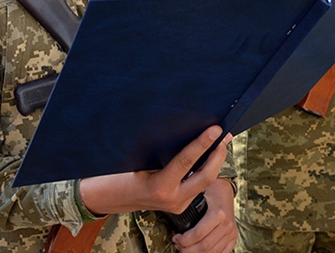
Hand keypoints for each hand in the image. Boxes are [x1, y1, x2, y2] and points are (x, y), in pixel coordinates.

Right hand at [80, 126, 230, 215]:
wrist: (110, 198)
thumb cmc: (118, 174)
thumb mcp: (136, 160)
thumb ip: (160, 153)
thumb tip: (182, 131)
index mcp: (159, 186)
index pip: (186, 162)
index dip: (202, 143)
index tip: (215, 129)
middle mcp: (171, 198)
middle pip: (205, 177)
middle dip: (218, 155)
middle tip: (224, 135)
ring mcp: (177, 204)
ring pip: (204, 183)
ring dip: (215, 162)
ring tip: (221, 142)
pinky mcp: (180, 205)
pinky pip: (197, 186)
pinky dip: (205, 169)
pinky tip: (209, 156)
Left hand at [173, 178, 236, 252]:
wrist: (225, 188)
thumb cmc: (210, 189)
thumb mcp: (198, 193)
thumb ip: (187, 206)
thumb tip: (172, 219)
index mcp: (218, 214)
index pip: (198, 234)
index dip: (183, 240)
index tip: (175, 238)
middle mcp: (226, 224)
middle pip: (204, 246)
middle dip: (187, 249)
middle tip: (178, 245)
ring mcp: (231, 232)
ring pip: (212, 252)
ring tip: (186, 249)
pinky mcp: (234, 237)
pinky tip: (199, 251)